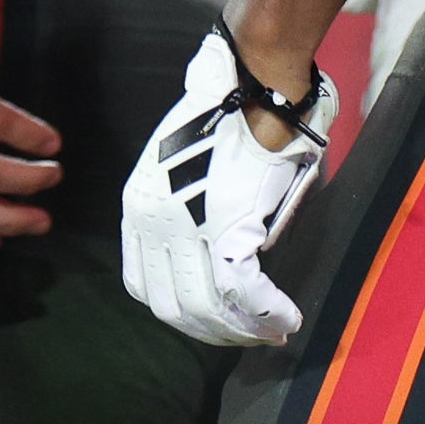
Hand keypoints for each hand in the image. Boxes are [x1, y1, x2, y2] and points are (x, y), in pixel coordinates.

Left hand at [119, 28, 333, 346]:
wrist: (252, 87)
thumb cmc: (229, 117)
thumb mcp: (186, 169)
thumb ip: (192, 216)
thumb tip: (225, 257)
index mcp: (138, 207)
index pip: (144, 284)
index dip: (179, 309)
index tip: (210, 317)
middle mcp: (152, 224)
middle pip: (173, 306)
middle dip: (211, 332)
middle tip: (246, 336)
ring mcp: (186, 229)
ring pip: (207, 308)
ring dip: (241, 331)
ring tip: (271, 333)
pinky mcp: (226, 229)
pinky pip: (245, 293)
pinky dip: (268, 313)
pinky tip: (287, 318)